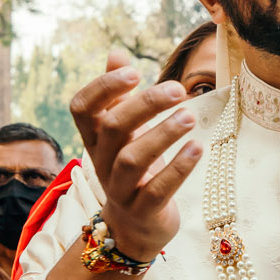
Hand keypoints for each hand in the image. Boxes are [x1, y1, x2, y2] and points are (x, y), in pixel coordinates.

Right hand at [71, 50, 201, 263]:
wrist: (134, 227)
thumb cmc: (133, 169)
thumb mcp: (124, 131)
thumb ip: (118, 94)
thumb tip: (117, 52)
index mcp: (95, 138)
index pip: (82, 108)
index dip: (102, 87)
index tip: (134, 72)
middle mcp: (101, 161)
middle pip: (112, 127)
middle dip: (144, 105)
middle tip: (177, 89)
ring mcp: (120, 188)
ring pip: (133, 159)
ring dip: (163, 134)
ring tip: (189, 116)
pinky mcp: (143, 211)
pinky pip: (157, 189)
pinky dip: (178, 168)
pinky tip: (197, 148)